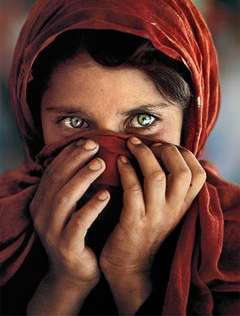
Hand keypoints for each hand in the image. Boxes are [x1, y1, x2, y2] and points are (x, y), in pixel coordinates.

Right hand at [30, 139, 109, 287]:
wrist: (73, 276)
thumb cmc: (78, 236)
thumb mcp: (72, 209)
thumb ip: (75, 187)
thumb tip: (94, 158)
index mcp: (42, 202)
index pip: (53, 171)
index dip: (69, 154)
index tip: (87, 141)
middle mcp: (42, 214)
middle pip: (57, 179)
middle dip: (75, 160)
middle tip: (95, 145)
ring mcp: (52, 231)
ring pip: (65, 198)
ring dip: (83, 178)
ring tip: (100, 164)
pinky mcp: (66, 246)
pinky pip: (79, 223)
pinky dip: (92, 207)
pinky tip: (107, 195)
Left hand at [100, 137, 205, 277]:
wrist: (129, 268)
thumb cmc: (145, 231)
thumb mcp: (166, 212)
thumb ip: (171, 189)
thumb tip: (165, 155)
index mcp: (183, 206)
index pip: (198, 174)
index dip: (184, 154)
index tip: (165, 146)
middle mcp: (173, 210)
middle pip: (181, 171)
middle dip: (165, 149)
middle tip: (147, 143)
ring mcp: (154, 217)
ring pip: (157, 177)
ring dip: (143, 154)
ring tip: (131, 144)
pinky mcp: (133, 222)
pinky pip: (132, 189)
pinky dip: (126, 170)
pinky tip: (119, 160)